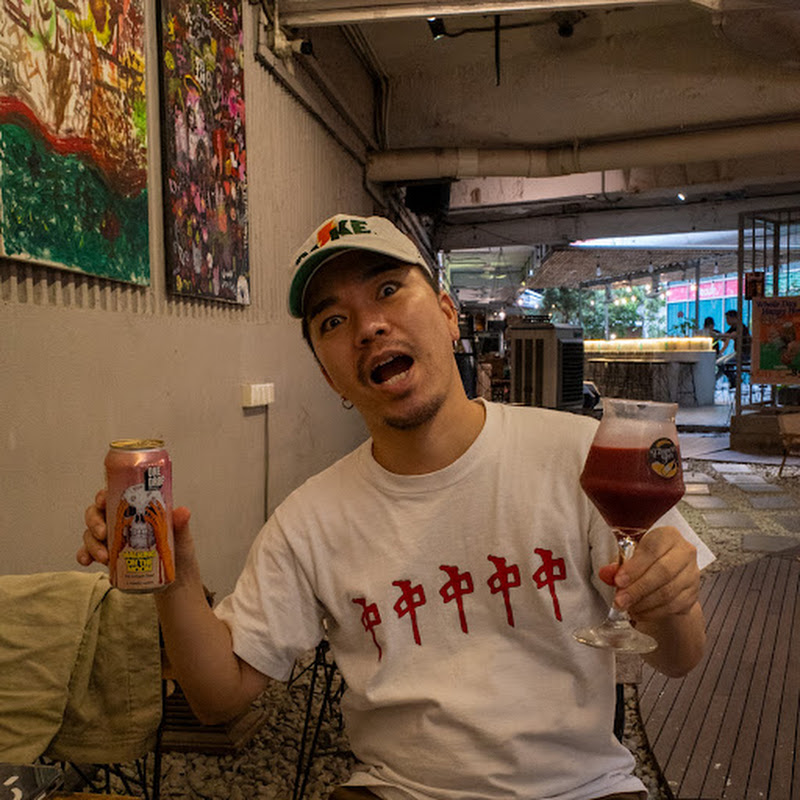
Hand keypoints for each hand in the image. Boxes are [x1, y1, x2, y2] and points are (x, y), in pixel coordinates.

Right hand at [77, 490, 193, 581]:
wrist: (175, 578)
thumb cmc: (178, 551)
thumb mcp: (181, 537)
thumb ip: (180, 524)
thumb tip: (183, 512)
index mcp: (136, 509)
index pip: (115, 495)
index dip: (104, 495)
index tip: (103, 501)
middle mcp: (121, 520)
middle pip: (97, 512)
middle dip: (94, 521)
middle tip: (103, 533)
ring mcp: (112, 538)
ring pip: (91, 533)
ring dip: (91, 543)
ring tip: (104, 557)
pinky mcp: (108, 555)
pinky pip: (88, 552)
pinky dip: (84, 555)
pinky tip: (86, 561)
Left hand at [598, 525, 699, 622]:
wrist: (667, 573)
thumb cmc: (646, 559)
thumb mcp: (630, 555)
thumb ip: (618, 564)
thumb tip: (606, 574)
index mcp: (668, 535)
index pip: (652, 550)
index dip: (634, 567)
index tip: (618, 581)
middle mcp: (684, 552)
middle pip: (662, 572)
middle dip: (637, 589)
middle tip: (620, 600)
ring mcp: (692, 574)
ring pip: (668, 592)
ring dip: (643, 603)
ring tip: (626, 607)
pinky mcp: (693, 594)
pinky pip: (673, 606)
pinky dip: (653, 612)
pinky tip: (639, 612)